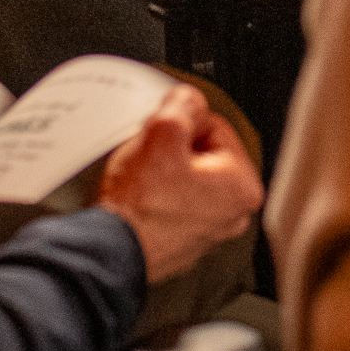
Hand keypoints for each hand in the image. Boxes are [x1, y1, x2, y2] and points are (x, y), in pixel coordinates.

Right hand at [95, 83, 262, 284]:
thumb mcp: (162, 133)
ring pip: (186, 178)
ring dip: (164, 173)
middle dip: (174, 150)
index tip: (163, 137)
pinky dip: (157, 198)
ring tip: (143, 181)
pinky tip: (140, 200)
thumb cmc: (139, 206)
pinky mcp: (181, 242)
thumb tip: (189, 99)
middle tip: (151, 160)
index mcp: (242, 187)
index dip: (182, 125)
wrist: (107, 252)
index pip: (215, 127)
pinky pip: (172, 204)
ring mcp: (206, 231)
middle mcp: (232, 214)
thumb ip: (183, 104)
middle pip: (202, 154)